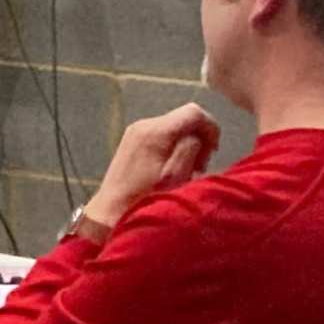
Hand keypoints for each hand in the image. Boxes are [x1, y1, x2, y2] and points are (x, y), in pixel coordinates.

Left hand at [80, 105, 218, 237]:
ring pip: (174, 127)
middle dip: (199, 139)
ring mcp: (135, 131)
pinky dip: (173, 147)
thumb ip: (191, 148)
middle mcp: (144, 124)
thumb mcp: (176, 175)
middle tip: (199, 166)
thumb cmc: (145, 198)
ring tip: (186, 170)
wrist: (111, 211)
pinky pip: (162, 135)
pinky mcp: (132, 140)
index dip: (211, 129)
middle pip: (184, 118)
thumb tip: (198, 135)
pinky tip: (171, 169)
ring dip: (187, 145)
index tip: (213, 152)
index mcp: (156, 131)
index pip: (194, 112)